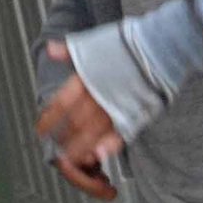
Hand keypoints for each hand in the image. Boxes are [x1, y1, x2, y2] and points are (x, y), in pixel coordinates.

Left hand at [36, 40, 123, 200]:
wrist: (161, 47)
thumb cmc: (127, 44)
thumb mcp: (93, 43)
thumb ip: (69, 52)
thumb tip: (48, 49)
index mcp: (86, 78)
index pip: (61, 104)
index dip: (49, 120)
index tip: (42, 130)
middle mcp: (98, 95)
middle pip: (74, 123)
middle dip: (63, 138)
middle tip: (56, 149)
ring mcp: (116, 106)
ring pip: (92, 132)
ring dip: (79, 148)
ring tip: (71, 159)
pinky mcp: (135, 114)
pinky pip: (118, 135)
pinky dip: (108, 146)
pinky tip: (99, 156)